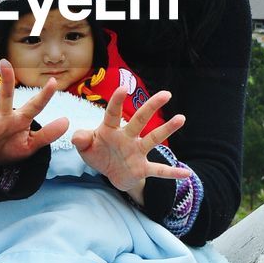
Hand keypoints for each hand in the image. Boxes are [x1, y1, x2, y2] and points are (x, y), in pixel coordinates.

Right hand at [0, 58, 68, 171]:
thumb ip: (48, 134)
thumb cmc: (10, 149)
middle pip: (5, 97)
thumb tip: (67, 121)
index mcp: (19, 119)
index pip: (34, 106)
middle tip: (6, 63)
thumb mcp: (31, 144)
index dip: (44, 95)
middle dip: (6, 80)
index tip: (54, 81)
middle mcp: (3, 118)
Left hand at [71, 87, 189, 199]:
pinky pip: (158, 170)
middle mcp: (127, 136)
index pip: (113, 113)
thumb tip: (77, 137)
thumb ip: (81, 140)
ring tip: (181, 118)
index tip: (123, 88)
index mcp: (110, 129)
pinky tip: (186, 174)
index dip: (117, 101)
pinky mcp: (143, 168)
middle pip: (140, 119)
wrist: (111, 173)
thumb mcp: (85, 148)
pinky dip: (172, 173)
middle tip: (166, 94)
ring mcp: (137, 151)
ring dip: (167, 129)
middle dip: (151, 107)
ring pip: (154, 138)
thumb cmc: (98, 153)